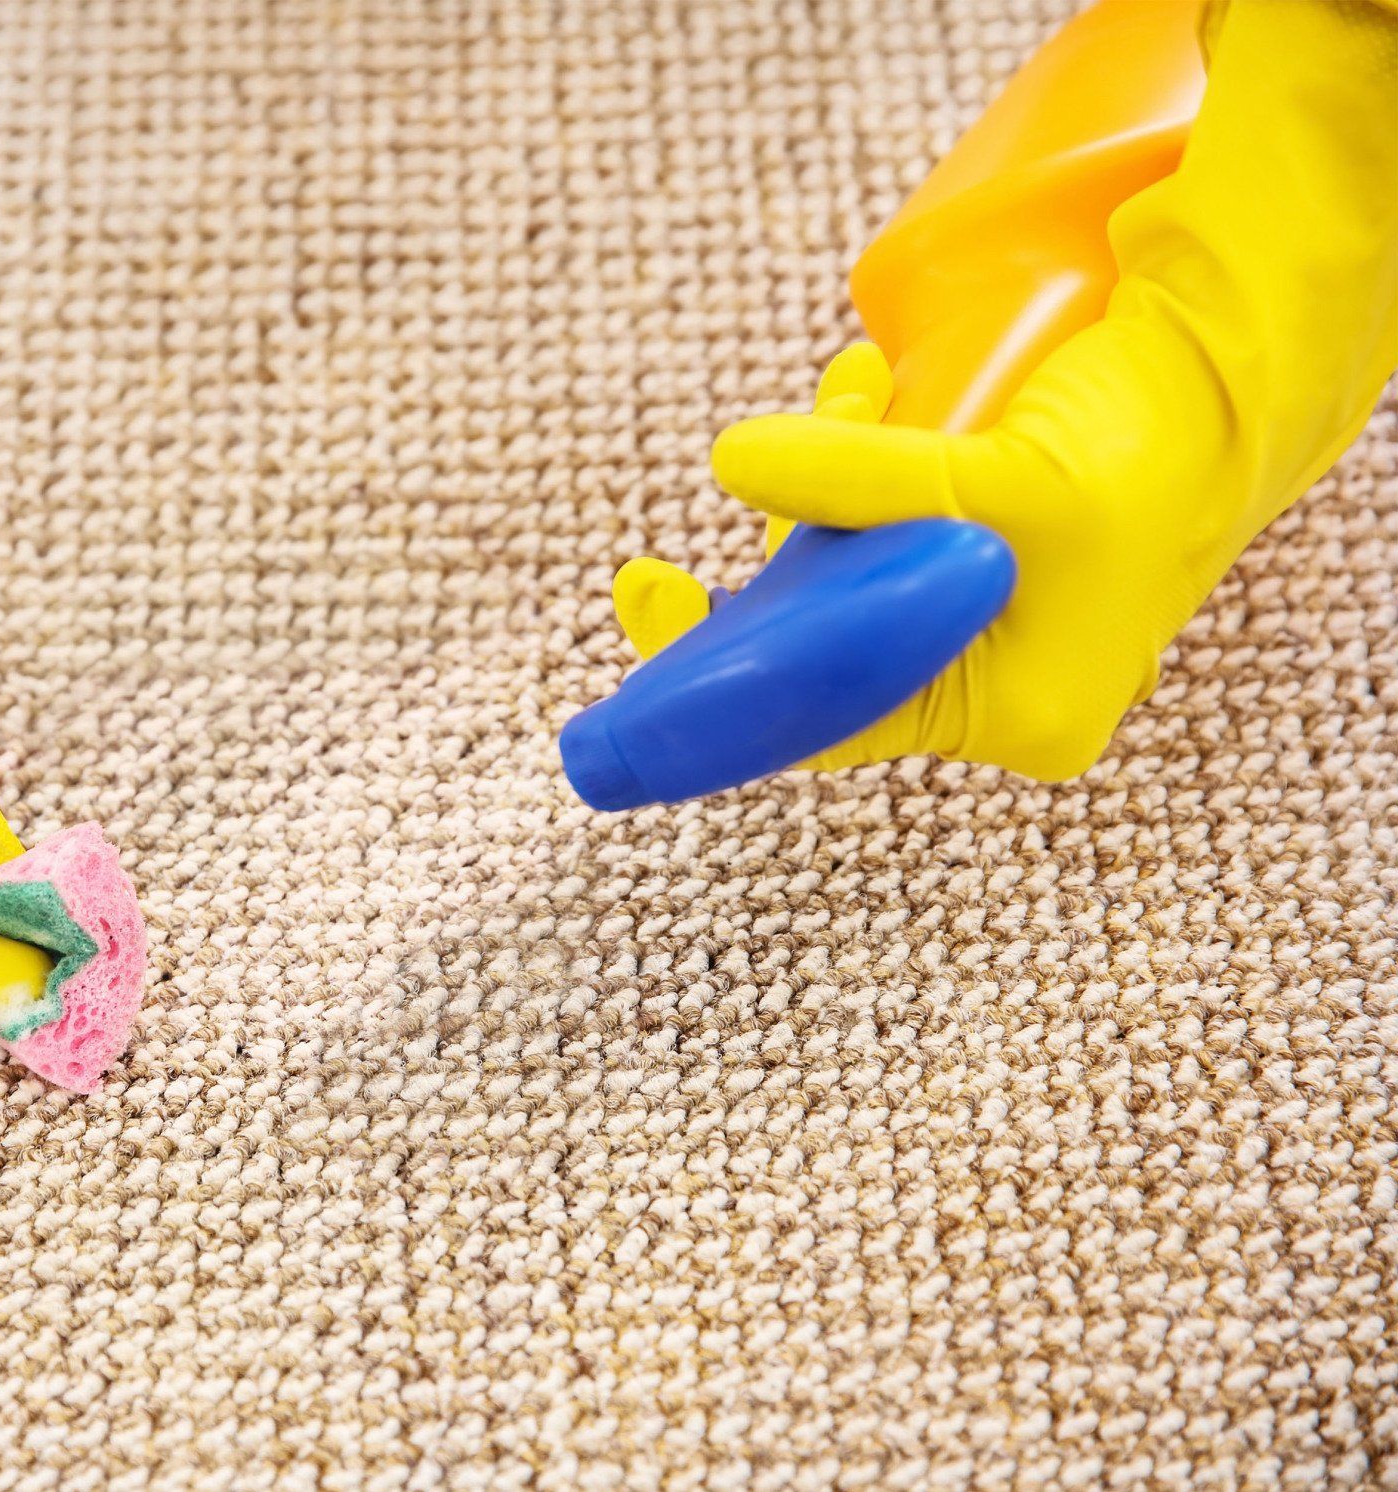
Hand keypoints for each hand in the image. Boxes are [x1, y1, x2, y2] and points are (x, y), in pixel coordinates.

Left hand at [645, 0, 1397, 779]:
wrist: (1243, 368)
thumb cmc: (1150, 440)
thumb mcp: (993, 477)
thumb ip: (858, 480)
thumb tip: (730, 464)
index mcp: (1011, 715)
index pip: (826, 722)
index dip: (717, 674)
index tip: (650, 601)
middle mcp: (997, 687)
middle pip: (827, 646)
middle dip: (779, 552)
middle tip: (728, 484)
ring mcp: (991, 623)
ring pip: (853, 576)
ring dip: (827, 488)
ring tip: (855, 392)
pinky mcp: (986, 557)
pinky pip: (889, 530)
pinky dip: (867, 468)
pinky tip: (870, 390)